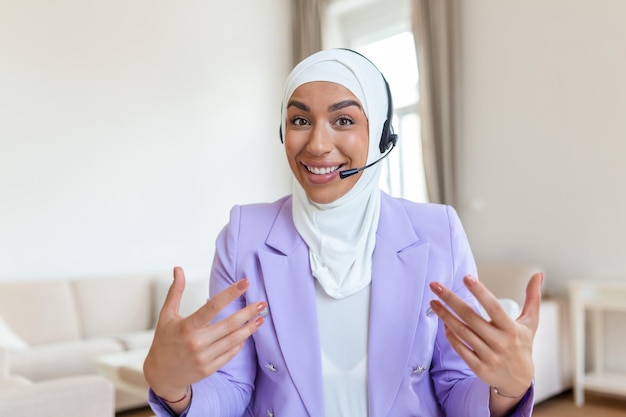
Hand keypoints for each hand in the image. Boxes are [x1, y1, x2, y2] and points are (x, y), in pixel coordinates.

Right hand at [143, 266, 265, 407]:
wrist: (161, 375)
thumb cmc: (164, 341)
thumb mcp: (166, 315)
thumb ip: (175, 291)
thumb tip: (178, 268)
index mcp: (187, 327)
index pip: (213, 306)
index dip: (231, 293)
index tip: (245, 283)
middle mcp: (196, 342)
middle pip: (229, 324)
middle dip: (248, 312)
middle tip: (263, 303)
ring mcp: (204, 357)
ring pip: (233, 340)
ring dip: (249, 329)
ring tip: (260, 318)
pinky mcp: (209, 369)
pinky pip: (230, 354)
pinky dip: (239, 344)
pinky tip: (246, 335)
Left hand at [429, 272, 542, 397]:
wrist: (519, 381)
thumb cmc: (522, 345)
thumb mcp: (530, 323)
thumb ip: (533, 298)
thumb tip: (538, 274)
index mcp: (511, 329)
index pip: (493, 306)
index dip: (479, 291)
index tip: (465, 277)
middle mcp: (500, 342)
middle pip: (470, 317)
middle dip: (450, 299)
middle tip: (434, 285)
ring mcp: (488, 356)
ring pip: (462, 332)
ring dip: (445, 315)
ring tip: (433, 302)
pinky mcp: (478, 367)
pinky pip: (460, 348)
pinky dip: (450, 335)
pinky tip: (443, 323)